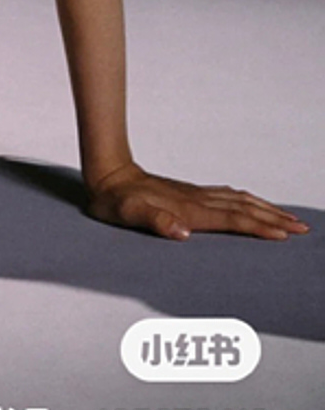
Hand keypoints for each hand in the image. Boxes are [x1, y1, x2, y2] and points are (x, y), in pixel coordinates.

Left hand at [86, 162, 310, 240]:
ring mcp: (195, 195)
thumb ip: (154, 222)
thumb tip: (182, 232)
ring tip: (288, 217)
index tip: (284, 235)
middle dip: (274, 218)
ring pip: (239, 200)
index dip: (258, 227)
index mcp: (188, 210)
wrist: (107, 174)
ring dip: (265, 209)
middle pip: (244, 208)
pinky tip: (250, 202)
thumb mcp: (128, 214)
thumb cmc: (115, 201)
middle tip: (302, 228)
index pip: (232, 220)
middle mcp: (197, 200)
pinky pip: (227, 196)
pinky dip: (247, 201)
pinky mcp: (189, 193)